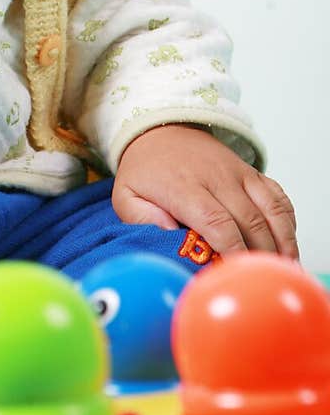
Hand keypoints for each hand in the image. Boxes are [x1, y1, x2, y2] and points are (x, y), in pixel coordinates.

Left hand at [112, 123, 297, 257]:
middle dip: (259, 255)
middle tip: (263, 284)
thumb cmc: (146, 171)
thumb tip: (169, 235)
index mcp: (184, 187)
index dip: (231, 249)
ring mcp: (238, 173)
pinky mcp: (251, 172)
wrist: (161, 131)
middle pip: (249, 220)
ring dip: (282, 242)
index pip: (215, 220)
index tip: (237, 274)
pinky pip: (279, 197)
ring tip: (283, 271)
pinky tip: (287, 246)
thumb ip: (141, 218)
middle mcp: (216, 177)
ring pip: (271, 209)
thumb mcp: (126, 195)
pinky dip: (287, 223)